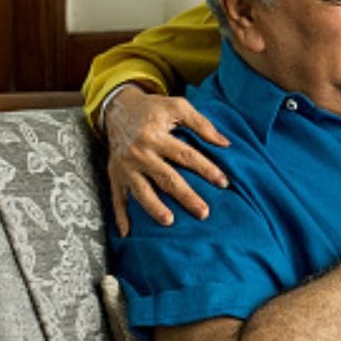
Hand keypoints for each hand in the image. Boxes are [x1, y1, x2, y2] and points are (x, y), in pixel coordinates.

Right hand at [105, 85, 230, 235]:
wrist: (117, 108)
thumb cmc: (153, 108)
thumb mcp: (178, 106)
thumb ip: (202, 124)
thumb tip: (225, 143)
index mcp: (156, 136)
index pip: (186, 156)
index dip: (206, 169)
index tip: (223, 183)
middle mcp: (139, 153)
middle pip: (166, 178)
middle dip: (186, 196)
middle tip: (204, 212)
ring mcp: (125, 166)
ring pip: (141, 191)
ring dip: (154, 208)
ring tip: (169, 222)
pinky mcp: (114, 175)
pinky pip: (116, 198)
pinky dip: (120, 216)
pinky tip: (126, 233)